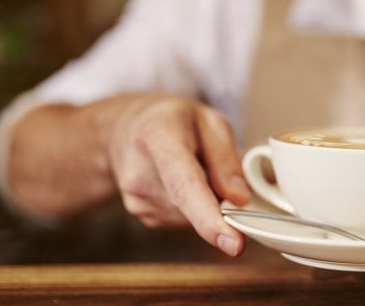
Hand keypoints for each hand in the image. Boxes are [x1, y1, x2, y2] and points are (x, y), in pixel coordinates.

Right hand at [103, 94, 250, 256]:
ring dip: (205, 200)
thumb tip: (240, 198)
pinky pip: (185, 220)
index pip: (185, 186)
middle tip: (212, 164)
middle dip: (218, 197)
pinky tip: (179, 182)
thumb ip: (226, 157)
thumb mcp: (208, 120)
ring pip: (193, 217)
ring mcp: (137, 199)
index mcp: (159, 139)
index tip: (234, 244)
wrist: (125, 129)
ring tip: (189, 167)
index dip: (210, 219)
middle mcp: (140, 174)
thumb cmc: (172, 121)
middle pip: (194, 206)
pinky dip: (193, 206)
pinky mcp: (142, 215)